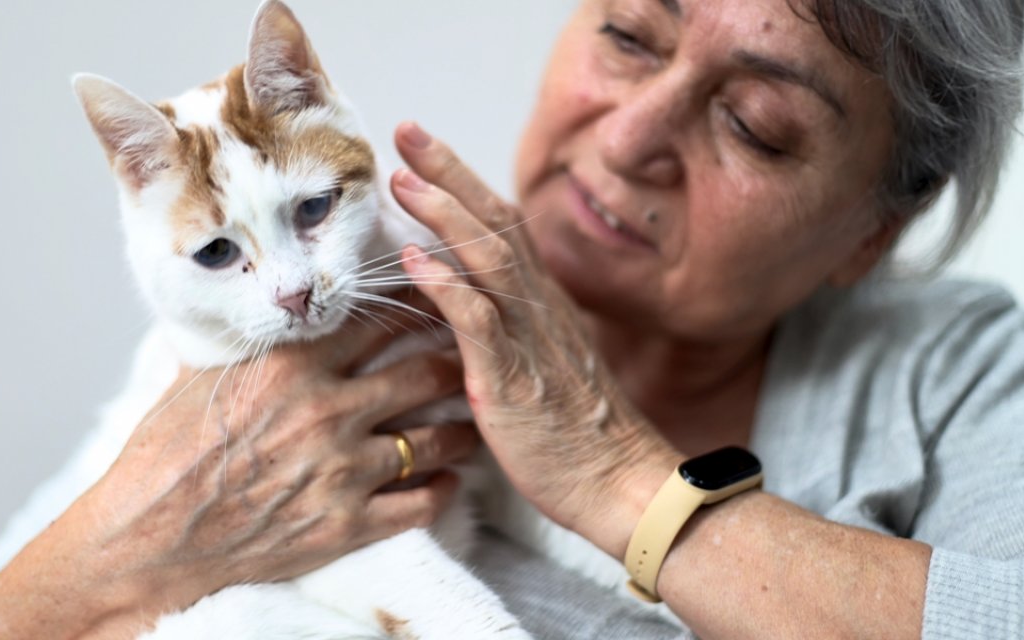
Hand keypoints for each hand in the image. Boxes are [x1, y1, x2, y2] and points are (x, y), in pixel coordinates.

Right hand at [0, 306, 478, 639]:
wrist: (147, 538)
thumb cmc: (165, 456)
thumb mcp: (202, 376)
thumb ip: (251, 340)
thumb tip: (261, 301)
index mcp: (293, 366)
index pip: (380, 319)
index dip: (417, 304)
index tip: (437, 297)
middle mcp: (327, 413)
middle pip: (423, 373)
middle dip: (454, 360)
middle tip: (470, 355)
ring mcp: (342, 471)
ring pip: (434, 438)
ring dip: (460, 428)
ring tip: (471, 419)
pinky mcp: (347, 524)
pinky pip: (420, 502)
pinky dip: (443, 488)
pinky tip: (450, 479)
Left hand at [389, 122, 678, 556]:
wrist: (620, 484)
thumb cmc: (579, 435)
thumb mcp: (542, 368)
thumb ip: (507, 331)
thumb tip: (461, 305)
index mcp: (543, 305)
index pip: (503, 228)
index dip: (463, 185)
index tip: (424, 152)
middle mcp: (539, 309)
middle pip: (495, 223)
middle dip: (449, 173)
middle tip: (407, 131)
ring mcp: (529, 340)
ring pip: (489, 258)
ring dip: (445, 214)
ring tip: (403, 180)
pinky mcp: (514, 379)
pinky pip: (480, 322)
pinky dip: (446, 286)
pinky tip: (414, 262)